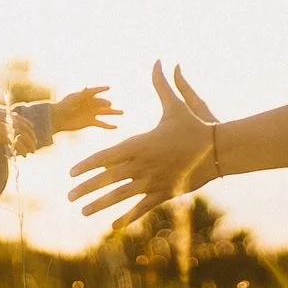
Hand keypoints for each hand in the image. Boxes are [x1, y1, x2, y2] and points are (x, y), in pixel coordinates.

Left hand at [52, 86, 119, 133]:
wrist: (58, 119)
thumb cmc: (63, 107)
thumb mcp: (72, 99)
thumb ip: (81, 95)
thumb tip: (87, 88)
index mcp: (85, 96)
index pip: (95, 91)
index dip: (101, 89)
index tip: (108, 87)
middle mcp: (90, 104)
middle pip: (101, 102)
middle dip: (105, 103)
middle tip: (108, 104)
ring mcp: (91, 113)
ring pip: (105, 112)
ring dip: (114, 112)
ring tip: (122, 112)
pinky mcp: (90, 122)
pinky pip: (102, 123)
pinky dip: (108, 126)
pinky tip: (116, 126)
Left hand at [66, 62, 221, 225]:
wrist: (219, 150)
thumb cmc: (196, 125)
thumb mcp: (177, 104)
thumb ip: (162, 84)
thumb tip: (159, 60)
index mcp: (140, 144)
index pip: (106, 156)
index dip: (87, 165)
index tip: (70, 172)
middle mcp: (143, 164)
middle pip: (108, 178)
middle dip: (86, 188)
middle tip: (68, 196)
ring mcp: (153, 181)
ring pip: (121, 196)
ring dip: (100, 204)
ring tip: (82, 211)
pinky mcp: (165, 192)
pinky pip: (142, 208)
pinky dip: (127, 217)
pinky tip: (113, 226)